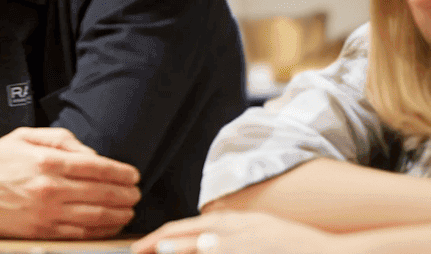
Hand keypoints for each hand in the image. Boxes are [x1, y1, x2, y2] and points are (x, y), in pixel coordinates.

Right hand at [0, 127, 140, 239]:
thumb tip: (91, 154)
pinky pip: (81, 234)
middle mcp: (49, 189)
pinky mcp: (41, 232)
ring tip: (128, 209)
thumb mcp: (24, 138)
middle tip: (135, 193)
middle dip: (126, 194)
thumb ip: (61, 140)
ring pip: (97, 217)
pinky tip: (109, 224)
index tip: (132, 175)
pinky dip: (101, 230)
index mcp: (46, 163)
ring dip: (120, 214)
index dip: (121, 173)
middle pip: (103, 194)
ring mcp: (46, 214)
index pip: (98, 167)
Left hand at [132, 212, 338, 253]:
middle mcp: (236, 232)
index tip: (142, 247)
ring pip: (204, 247)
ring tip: (157, 252)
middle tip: (137, 252)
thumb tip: (205, 235)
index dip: (160, 237)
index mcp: (234, 223)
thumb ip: (233, 229)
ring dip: (181, 250)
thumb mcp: (261, 228)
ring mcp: (246, 246)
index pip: (186, 227)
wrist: (337, 252)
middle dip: (158, 244)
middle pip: (187, 236)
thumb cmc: (296, 244)